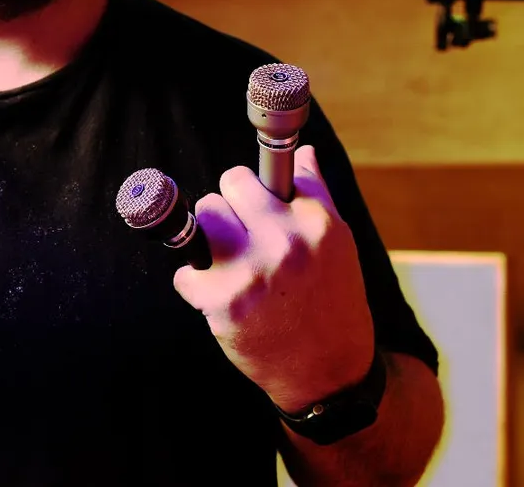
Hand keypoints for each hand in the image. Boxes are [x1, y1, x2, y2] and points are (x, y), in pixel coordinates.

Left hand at [173, 145, 374, 412]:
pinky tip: (218, 296)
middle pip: (229, 184)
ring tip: (226, 258)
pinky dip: (195, 284)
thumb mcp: (338, 244)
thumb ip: (316, 194)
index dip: (253, 186)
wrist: (329, 373)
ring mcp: (253, 271)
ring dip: (209, 234)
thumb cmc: (332, 301)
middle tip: (238, 232)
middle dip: (230, 204)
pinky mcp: (225, 303)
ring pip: (205, 215)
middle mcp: (286, 241)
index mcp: (316, 222)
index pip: (269, 169)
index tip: (246, 192)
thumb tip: (302, 151)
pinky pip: (185, 271)